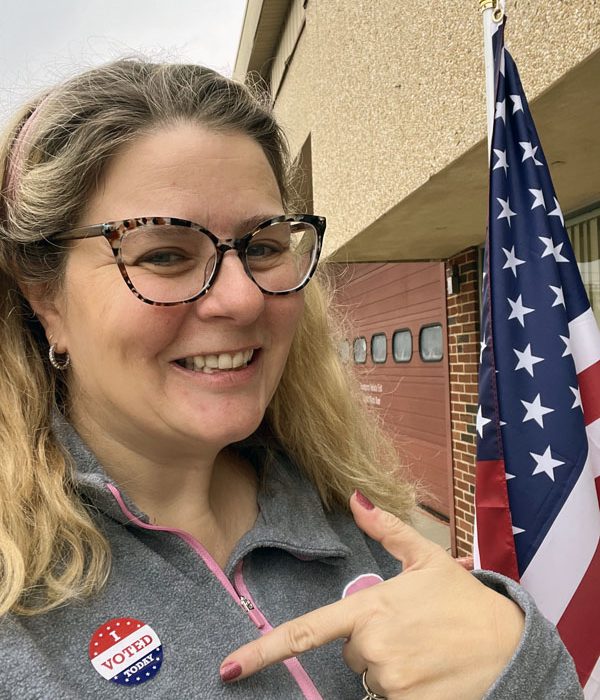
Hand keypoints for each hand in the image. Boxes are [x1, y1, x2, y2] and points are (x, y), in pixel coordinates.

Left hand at [219, 491, 524, 698]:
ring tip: (425, 651)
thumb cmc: (463, 599)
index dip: (263, 652)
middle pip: (351, 654)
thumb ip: (386, 529)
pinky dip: (404, 689)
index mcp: (370, 607)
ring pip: (371, 680)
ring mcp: (392, 681)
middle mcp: (374, 647)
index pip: (306, 632)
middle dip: (371, 645)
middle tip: (411, 632)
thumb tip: (355, 497)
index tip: (230, 668)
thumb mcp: (426, 557)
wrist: (509, 644)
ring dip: (390, 670)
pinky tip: (430, 673)